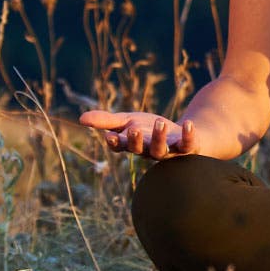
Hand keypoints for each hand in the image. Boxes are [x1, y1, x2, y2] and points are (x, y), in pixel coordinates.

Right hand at [79, 110, 197, 159]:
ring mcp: (170, 151)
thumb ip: (107, 121)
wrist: (184, 134)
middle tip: (133, 129)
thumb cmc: (151, 130)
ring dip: (160, 138)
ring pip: (162, 150)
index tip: (110, 136)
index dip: (116, 143)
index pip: (122, 147)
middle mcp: (150, 151)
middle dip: (137, 141)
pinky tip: (187, 124)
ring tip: (159, 122)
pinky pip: (189, 144)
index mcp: (134, 144)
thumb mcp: (129, 121)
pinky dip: (188, 135)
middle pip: (141, 150)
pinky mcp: (188, 147)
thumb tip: (80, 119)